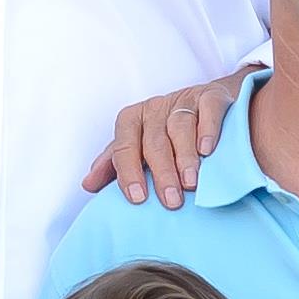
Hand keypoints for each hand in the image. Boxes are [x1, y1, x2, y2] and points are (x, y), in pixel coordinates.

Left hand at [81, 76, 238, 205]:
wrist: (210, 103)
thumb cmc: (169, 133)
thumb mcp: (139, 147)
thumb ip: (115, 165)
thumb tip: (87, 185)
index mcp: (132, 120)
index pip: (124, 147)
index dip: (129, 172)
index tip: (138, 199)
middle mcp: (155, 108)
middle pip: (154, 141)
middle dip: (161, 172)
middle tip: (171, 201)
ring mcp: (184, 100)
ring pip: (180, 126)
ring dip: (185, 157)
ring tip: (191, 184)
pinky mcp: (212, 96)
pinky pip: (208, 110)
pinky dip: (207, 129)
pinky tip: (207, 151)